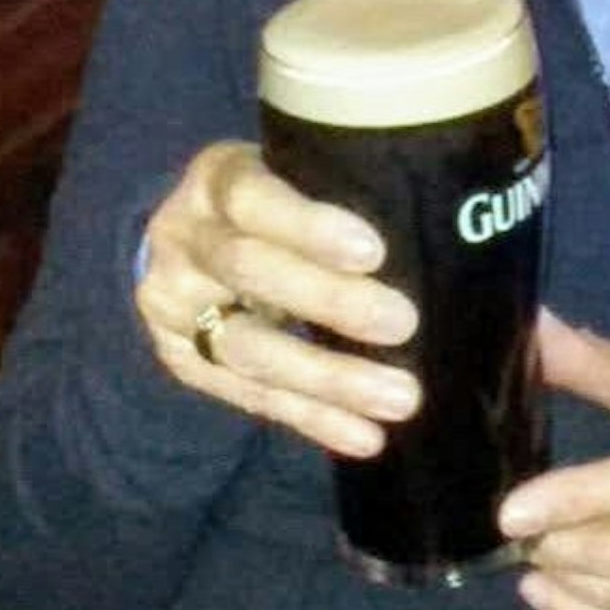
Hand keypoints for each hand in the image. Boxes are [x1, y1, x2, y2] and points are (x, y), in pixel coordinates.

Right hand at [133, 141, 418, 456]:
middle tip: (403, 324)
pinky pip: (252, 396)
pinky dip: (313, 419)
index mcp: (216, 180)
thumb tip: (434, 218)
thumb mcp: (289, 173)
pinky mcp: (184, 361)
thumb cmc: (275, 200)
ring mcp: (175, 307)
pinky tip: (365, 436)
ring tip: (400, 400)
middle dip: (330, 302)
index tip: (374, 252)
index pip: (254, 198)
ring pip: (249, 348)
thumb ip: (337, 190)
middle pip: (249, 271)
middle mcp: (183, 240)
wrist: (190, 240)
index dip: (308, 226)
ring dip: (328, 380)